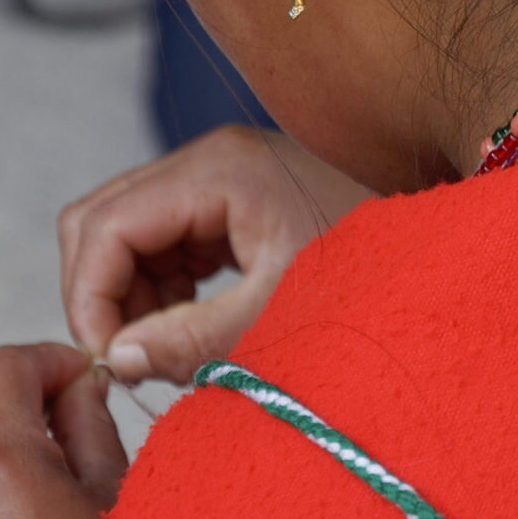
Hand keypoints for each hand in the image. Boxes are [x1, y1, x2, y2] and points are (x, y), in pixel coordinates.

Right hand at [58, 125, 366, 382]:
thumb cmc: (367, 273)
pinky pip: (160, 237)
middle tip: (126, 358)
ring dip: (129, 292)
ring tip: (165, 346)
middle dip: (100, 292)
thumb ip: (193, 337)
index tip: (107, 360)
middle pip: (101, 218)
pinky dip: (159, 284)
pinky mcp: (227, 196)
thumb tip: (116, 359)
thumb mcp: (279, 312)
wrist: (428, 253)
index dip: (89, 296)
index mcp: (218, 170)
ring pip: (124, 230)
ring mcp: (217, 173)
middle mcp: (208, 158)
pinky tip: (189, 323)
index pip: (106, 225)